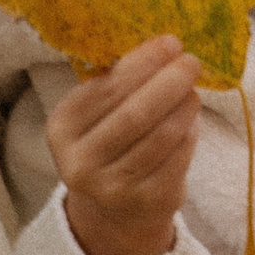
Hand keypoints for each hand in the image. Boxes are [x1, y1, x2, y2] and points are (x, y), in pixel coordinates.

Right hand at [46, 36, 200, 254]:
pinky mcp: (147, 201)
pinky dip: (189, 134)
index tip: (170, 43)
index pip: (106, 88)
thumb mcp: (95, 117)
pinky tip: (191, 120)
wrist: (112, 211)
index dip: (142, 63)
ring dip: (184, 106)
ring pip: (160, 137)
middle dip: (169, 82)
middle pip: (135, 114)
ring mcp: (113, 187)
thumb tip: (161, 47)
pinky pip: (177, 158)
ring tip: (193, 90)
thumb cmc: (108, 145)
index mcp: (61, 129)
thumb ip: (116, 85)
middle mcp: (81, 162)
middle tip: (191, 61)